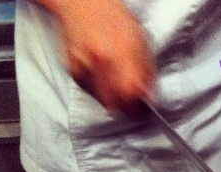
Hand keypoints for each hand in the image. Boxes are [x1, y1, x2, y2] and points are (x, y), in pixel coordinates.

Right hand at [53, 0, 155, 116]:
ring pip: (102, 101)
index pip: (130, 94)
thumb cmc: (115, 19)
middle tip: (132, 104)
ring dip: (113, 101)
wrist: (84, 4)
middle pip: (114, 103)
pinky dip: (99, 91)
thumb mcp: (141, 41)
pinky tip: (103, 76)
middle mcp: (100, 61)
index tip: (143, 111)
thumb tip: (149, 97)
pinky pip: (90, 92)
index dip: (138, 108)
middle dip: (126, 108)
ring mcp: (83, 66)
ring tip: (117, 85)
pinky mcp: (72, 70)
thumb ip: (146, 72)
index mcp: (121, 51)